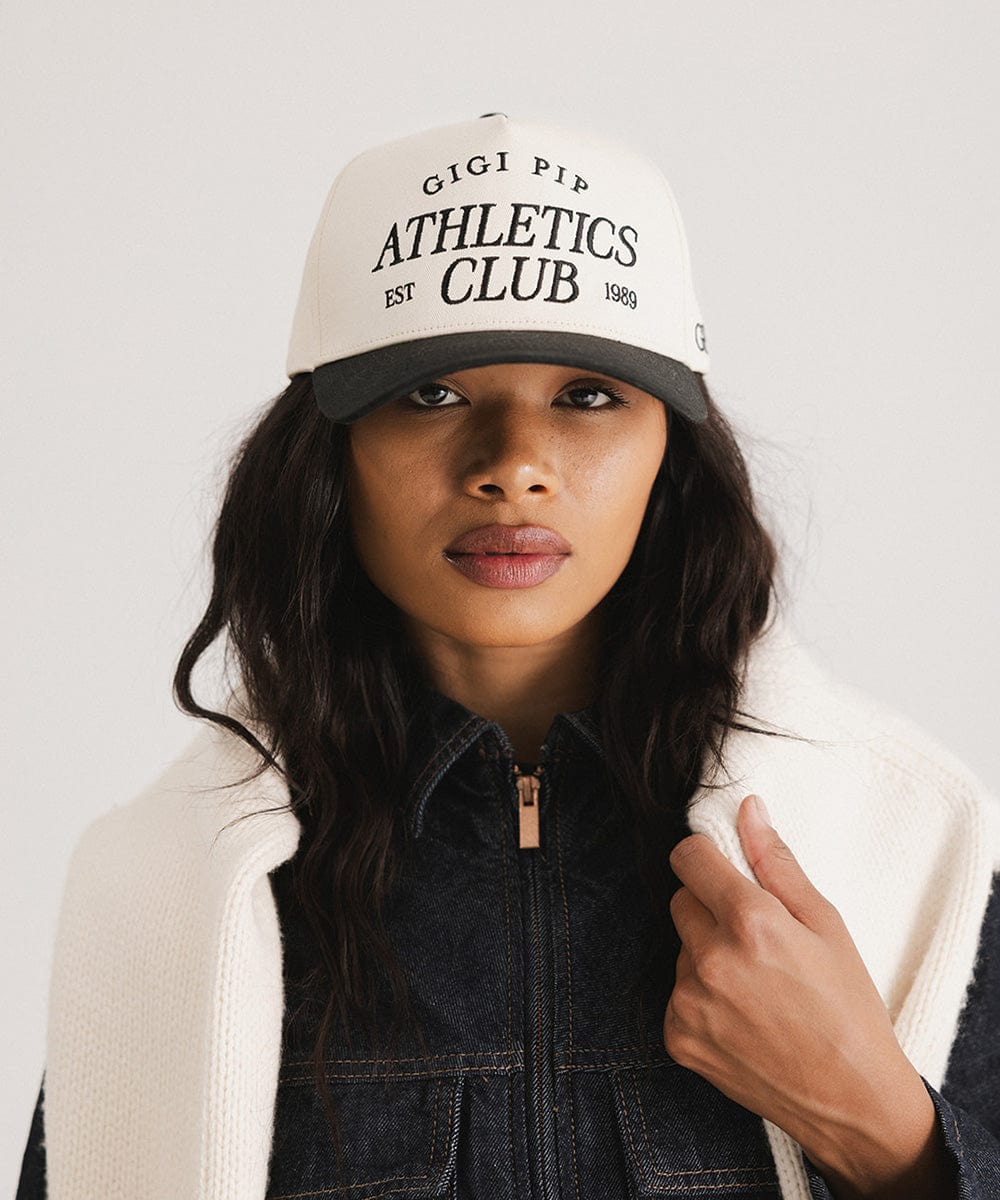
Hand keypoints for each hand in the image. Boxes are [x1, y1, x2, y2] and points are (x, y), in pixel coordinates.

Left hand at [664, 795, 951, 1198]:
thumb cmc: (848, 1007)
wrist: (851, 1100)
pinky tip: (742, 1016)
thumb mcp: (826, 924)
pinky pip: (676, 993)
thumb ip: (776, 862)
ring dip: (706, 955)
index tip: (720, 867)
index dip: (705, 856)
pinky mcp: (677, 1037)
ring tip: (757, 985)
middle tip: (755, 938)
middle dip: (710, 908)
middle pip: (681, 901)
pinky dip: (700, 998)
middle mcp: (710, 959)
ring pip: (680, 949)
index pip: (688, 857)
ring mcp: (688, 1001)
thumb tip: (747, 809)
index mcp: (749, 922)